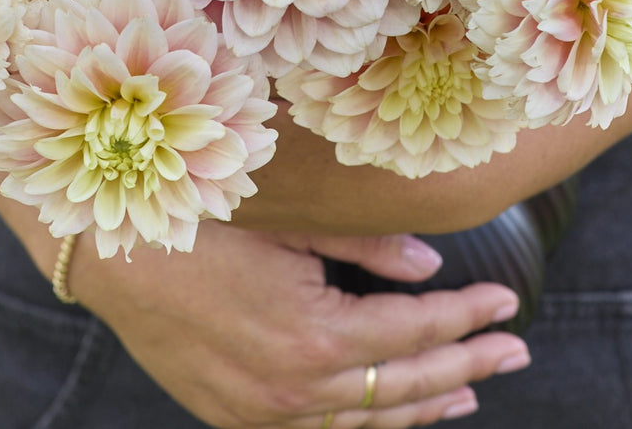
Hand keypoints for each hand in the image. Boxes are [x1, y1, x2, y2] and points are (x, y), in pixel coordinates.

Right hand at [74, 222, 529, 428]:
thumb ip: (365, 247)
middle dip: (466, 366)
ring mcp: (264, 413)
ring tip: (469, 393)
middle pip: (402, 387)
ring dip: (423, 409)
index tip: (509, 305)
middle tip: (516, 352)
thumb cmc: (204, 224)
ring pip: (364, 426)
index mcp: (314, 333)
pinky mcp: (238, 419)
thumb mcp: (291, 223)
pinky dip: (364, 427)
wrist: (115, 257)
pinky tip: (388, 414)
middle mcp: (295, 388)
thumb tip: (431, 266)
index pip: (415, 332)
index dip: (467, 318)